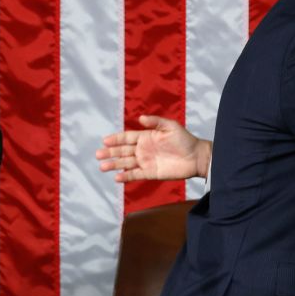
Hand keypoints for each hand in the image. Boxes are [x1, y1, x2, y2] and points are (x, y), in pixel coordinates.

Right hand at [95, 115, 211, 181]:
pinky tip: (117, 177)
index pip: (127, 137)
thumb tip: (140, 118)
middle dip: (110, 152)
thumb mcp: (171, 126)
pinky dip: (126, 176)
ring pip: (126, 163)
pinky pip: (135, 175)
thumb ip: (156, 122)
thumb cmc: (185, 139)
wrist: (196, 157)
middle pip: (123, 151)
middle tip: (98, 154)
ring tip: (102, 166)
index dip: (116, 139)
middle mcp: (143, 149)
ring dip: (114, 164)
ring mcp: (146, 162)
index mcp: (146, 137)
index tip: (105, 140)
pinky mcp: (150, 173)